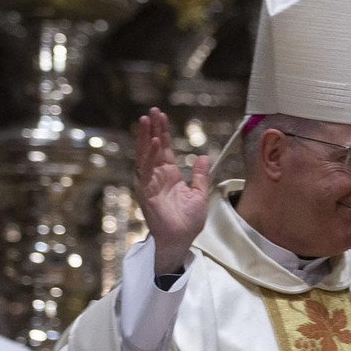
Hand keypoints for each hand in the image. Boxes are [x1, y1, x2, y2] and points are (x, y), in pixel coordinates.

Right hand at [135, 107, 209, 274]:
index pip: (163, 149)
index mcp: (169, 175)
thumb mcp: (200, 194)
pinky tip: (154, 142)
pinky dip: (150, 156)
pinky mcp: (147, 192)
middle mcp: (157, 177)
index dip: (162, 132)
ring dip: (146, 137)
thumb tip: (204, 157)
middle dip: (152, 129)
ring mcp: (150, 183)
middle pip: (152, 148)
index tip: (161, 116)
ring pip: (146, 156)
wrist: (181, 239)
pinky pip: (147, 171)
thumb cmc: (188, 221)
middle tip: (153, 111)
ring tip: (147, 120)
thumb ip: (201, 175)